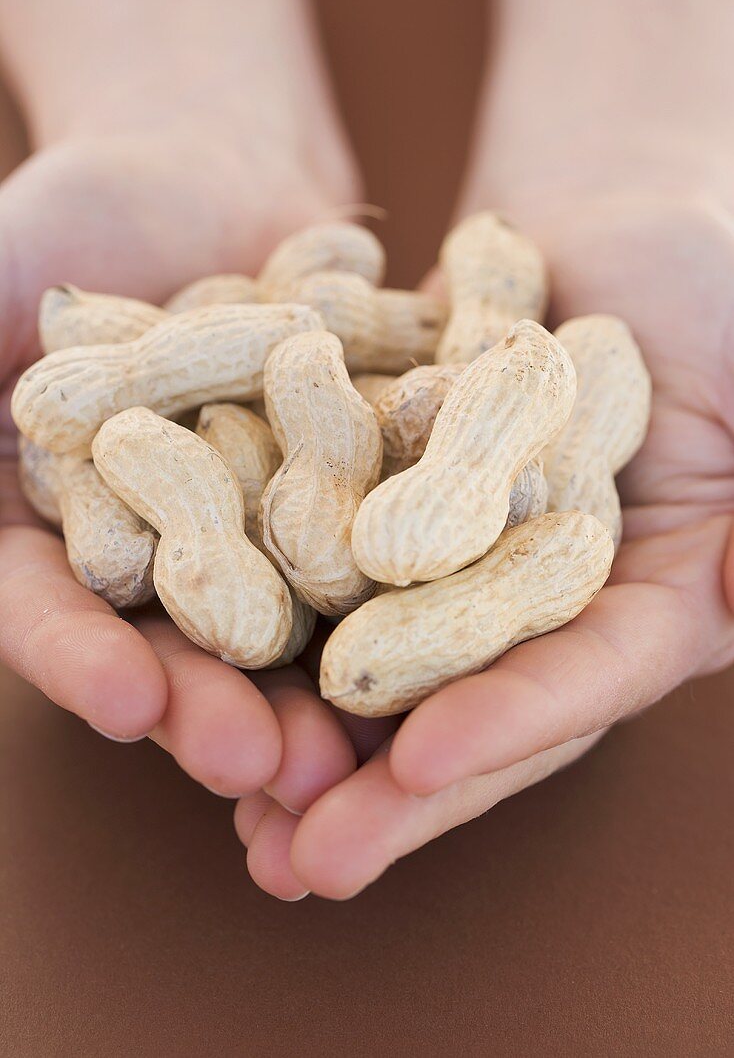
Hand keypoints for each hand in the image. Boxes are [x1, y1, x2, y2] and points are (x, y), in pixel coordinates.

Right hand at [0, 122, 359, 804]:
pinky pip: (382, 539)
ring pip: (294, 624)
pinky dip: (409, 583)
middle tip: (268, 765)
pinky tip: (448, 621)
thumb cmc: (62, 222)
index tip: (121, 703)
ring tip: (360, 742)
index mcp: (63, 538)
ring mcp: (266, 532)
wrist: (200, 166)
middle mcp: (167, 558)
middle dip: (219, 705)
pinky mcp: (354, 492)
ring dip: (326, 684)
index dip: (80, 662)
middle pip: (187, 647)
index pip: (55, 615)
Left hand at [238, 192, 733, 898]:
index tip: (421, 767)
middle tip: (292, 865)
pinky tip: (190, 659)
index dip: (510, 723)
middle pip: (463, 701)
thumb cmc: (719, 287)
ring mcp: (453, 557)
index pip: (582, 678)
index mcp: (649, 598)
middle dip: (383, 783)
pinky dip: (262, 609)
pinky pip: (317, 556)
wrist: (614, 219)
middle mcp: (541, 600)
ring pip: (373, 654)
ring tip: (226, 797)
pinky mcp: (383, 505)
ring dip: (303, 730)